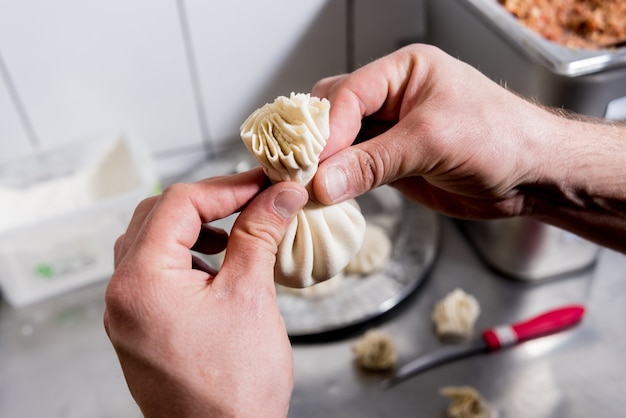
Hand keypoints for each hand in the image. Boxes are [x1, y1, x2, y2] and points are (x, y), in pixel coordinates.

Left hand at [104, 168, 306, 416]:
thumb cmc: (234, 388)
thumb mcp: (251, 296)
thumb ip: (260, 235)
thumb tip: (279, 195)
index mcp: (142, 281)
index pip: (178, 203)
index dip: (226, 186)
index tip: (263, 185)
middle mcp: (122, 294)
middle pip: (158, 217)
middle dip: (208, 202)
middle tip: (251, 200)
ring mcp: (127, 314)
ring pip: (153, 243)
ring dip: (195, 227)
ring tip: (236, 232)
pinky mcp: (140, 328)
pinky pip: (154, 273)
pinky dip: (185, 257)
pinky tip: (216, 266)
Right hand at [311, 43, 560, 218]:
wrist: (533, 176)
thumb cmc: (501, 139)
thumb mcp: (433, 142)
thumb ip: (374, 162)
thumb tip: (322, 182)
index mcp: (402, 71)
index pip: (348, 94)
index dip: (326, 129)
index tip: (310, 163)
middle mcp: (391, 97)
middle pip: (334, 114)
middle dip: (318, 144)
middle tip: (302, 174)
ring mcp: (390, 132)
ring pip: (340, 144)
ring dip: (325, 166)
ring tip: (309, 189)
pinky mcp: (392, 163)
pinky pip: (354, 170)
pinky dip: (339, 183)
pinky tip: (327, 196)